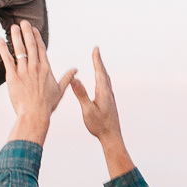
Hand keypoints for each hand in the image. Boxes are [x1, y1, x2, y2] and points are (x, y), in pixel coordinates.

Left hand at [0, 20, 75, 144]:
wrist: (34, 115)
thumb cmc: (47, 105)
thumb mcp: (60, 90)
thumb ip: (67, 78)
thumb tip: (75, 70)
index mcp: (46, 69)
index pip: (41, 49)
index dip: (37, 37)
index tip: (34, 29)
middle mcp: (35, 67)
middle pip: (31, 45)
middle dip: (27, 32)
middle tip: (23, 22)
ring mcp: (24, 71)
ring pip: (20, 50)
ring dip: (16, 37)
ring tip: (13, 26)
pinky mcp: (13, 77)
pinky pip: (7, 59)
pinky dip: (3, 49)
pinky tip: (0, 40)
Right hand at [69, 47, 134, 178]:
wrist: (112, 137)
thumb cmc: (99, 126)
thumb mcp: (87, 110)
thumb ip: (81, 94)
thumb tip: (75, 79)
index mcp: (103, 92)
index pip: (99, 72)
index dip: (97, 60)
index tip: (96, 49)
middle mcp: (108, 93)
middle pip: (104, 73)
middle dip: (99, 62)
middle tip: (96, 51)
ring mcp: (110, 98)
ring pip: (106, 80)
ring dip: (101, 69)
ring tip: (98, 63)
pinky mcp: (109, 103)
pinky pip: (106, 85)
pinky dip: (102, 78)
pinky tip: (101, 82)